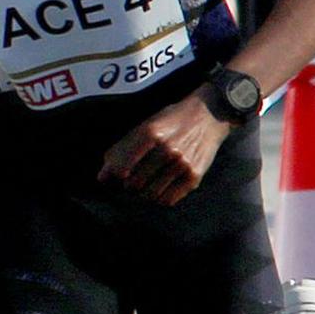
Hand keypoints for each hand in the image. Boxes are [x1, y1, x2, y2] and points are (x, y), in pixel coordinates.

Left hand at [98, 94, 233, 204]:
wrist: (212, 113)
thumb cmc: (174, 118)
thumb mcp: (147, 125)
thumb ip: (123, 149)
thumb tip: (102, 177)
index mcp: (151, 133)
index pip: (121, 169)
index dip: (116, 175)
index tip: (121, 174)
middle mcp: (167, 149)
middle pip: (134, 184)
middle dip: (131, 184)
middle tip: (137, 178)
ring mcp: (182, 163)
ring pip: (151, 194)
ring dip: (146, 192)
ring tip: (151, 182)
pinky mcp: (195, 175)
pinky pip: (169, 199)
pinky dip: (161, 198)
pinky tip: (163, 187)